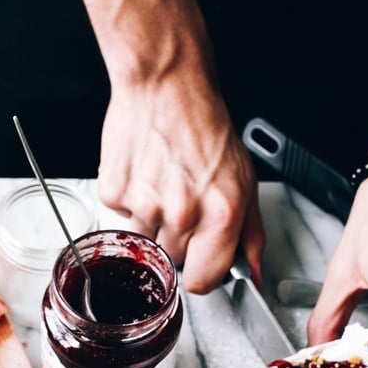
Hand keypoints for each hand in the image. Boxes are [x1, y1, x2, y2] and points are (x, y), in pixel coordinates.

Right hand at [96, 78, 264, 293]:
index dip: (199, 272)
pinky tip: (144, 173)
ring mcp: (145, 205)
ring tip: (164, 182)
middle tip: (183, 201)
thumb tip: (252, 273)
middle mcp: (183, 214)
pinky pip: (122, 216)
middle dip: (177, 240)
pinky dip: (131, 200)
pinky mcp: (114, 193)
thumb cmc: (206, 127)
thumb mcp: (245, 181)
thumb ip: (251, 234)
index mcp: (221, 215)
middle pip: (171, 261)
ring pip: (145, 240)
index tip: (198, 261)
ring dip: (153, 219)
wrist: (166, 86)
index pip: (201, 282)